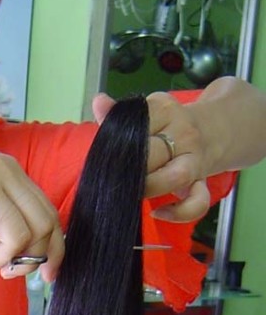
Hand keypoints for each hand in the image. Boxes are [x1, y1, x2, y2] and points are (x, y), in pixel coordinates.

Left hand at [92, 91, 210, 222]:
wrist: (216, 129)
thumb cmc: (171, 124)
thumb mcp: (149, 112)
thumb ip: (121, 113)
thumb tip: (98, 102)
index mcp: (166, 111)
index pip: (139, 124)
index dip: (119, 142)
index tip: (107, 154)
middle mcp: (184, 134)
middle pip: (153, 153)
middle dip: (130, 170)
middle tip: (115, 177)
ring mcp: (196, 160)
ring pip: (176, 177)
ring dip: (149, 188)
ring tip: (133, 192)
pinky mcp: (202, 182)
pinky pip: (197, 202)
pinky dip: (178, 212)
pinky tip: (158, 213)